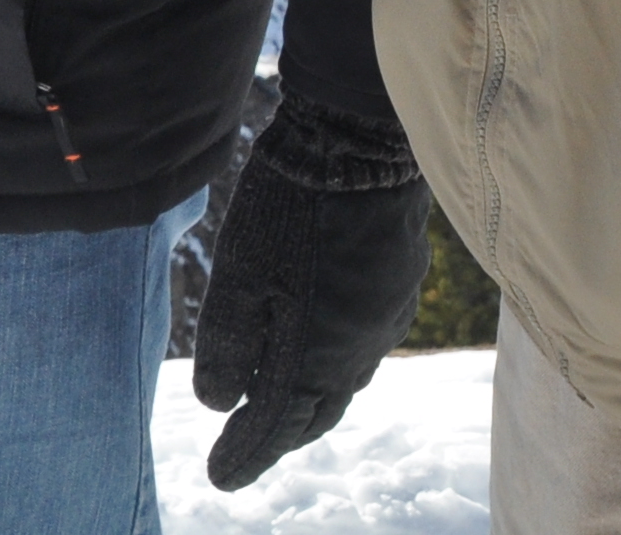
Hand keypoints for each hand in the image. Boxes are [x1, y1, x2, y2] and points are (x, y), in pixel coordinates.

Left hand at [189, 96, 427, 489]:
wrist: (359, 142)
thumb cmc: (290, 208)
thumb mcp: (239, 277)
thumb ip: (229, 347)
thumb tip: (221, 404)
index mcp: (316, 358)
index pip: (275, 429)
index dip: (244, 457)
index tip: (218, 477)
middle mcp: (359, 350)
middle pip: (316, 414)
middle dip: (280, 436)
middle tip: (247, 448)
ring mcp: (387, 317)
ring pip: (346, 378)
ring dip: (311, 397)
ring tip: (281, 401)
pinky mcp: (401, 284)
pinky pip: (366, 341)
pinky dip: (336, 357)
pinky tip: (322, 340)